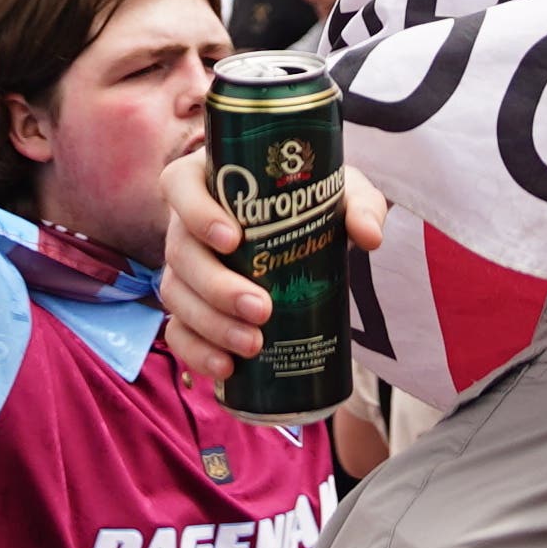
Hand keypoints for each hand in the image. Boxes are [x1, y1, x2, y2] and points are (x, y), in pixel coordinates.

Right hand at [156, 140, 398, 390]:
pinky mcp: (189, 309)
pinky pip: (178, 333)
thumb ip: (360, 205)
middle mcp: (186, 224)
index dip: (197, 212)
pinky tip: (226, 368)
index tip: (234, 239)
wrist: (311, 241)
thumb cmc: (313, 204)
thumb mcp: (340, 194)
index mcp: (209, 180)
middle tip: (261, 308)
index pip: (180, 185)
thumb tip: (369, 236)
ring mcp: (184, 269)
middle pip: (181, 252)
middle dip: (216, 286)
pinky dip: (196, 352)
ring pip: (177, 296)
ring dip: (211, 325)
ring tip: (253, 344)